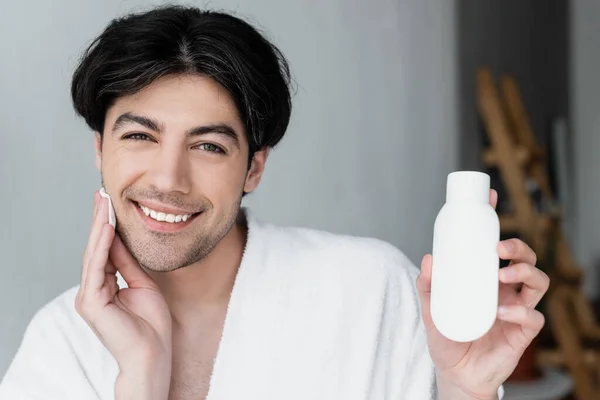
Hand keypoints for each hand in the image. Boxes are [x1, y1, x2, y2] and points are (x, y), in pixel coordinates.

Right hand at [75, 191, 171, 398]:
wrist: (152, 354)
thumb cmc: (150, 325)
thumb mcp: (142, 284)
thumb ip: (129, 264)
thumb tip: (122, 240)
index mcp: (103, 287)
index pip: (104, 251)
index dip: (107, 227)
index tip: (109, 203)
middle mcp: (92, 290)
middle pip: (96, 249)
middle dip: (100, 221)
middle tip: (102, 194)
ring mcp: (89, 296)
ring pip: (94, 255)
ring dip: (100, 227)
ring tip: (103, 204)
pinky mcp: (91, 302)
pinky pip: (97, 267)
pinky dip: (102, 246)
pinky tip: (107, 227)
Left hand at [417, 189, 549, 398]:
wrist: (456, 373)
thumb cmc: (447, 338)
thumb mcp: (430, 309)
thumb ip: (426, 286)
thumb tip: (428, 258)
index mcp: (486, 278)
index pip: (496, 246)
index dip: (496, 221)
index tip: (489, 199)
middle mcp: (505, 289)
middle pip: (525, 259)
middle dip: (518, 247)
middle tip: (498, 248)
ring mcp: (517, 309)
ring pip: (539, 281)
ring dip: (524, 273)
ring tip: (502, 276)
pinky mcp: (523, 332)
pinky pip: (534, 317)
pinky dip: (521, 311)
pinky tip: (502, 312)